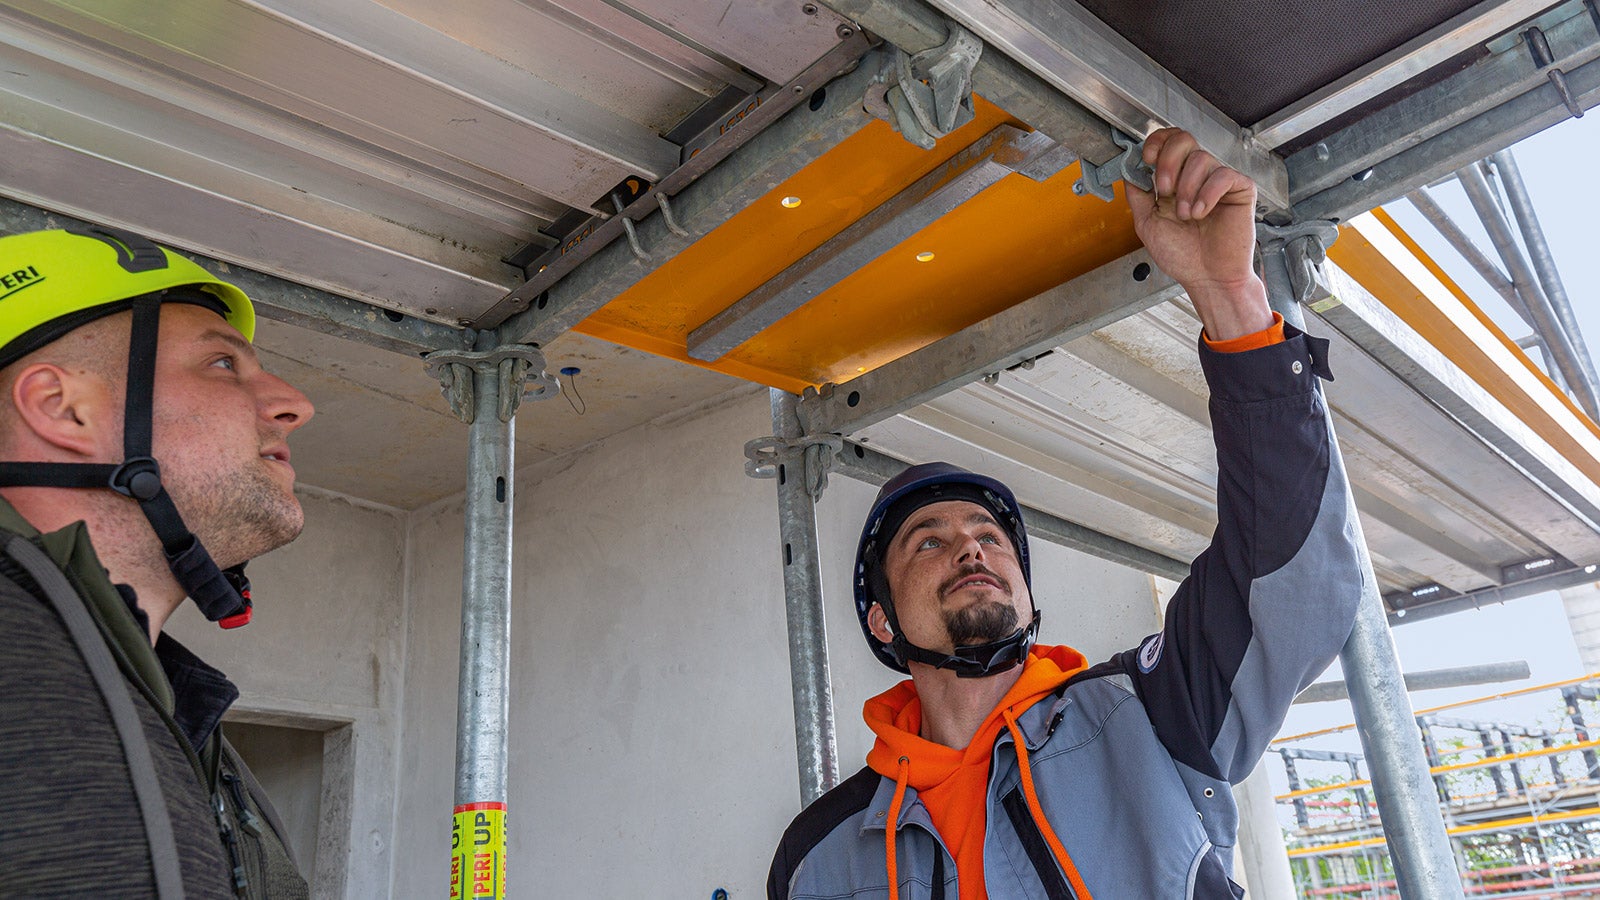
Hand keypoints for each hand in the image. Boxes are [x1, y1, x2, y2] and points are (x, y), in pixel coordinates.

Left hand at [1126, 128, 1270, 340]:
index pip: (1168, 141)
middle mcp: (1196, 175)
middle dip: (1167, 162)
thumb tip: (1128, 168)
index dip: (1156, 143)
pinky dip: (1207, 194)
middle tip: (1165, 190)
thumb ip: (1137, 194)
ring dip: (1186, 189)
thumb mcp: (1148, 223)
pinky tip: (1201, 212)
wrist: (1207, 278)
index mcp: (1175, 179)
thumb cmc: (1182, 256)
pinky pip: (1223, 175)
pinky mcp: (1240, 189)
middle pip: (1183, 139)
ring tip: (1187, 216)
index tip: (1146, 159)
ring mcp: (1218, 181)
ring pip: (1200, 158)